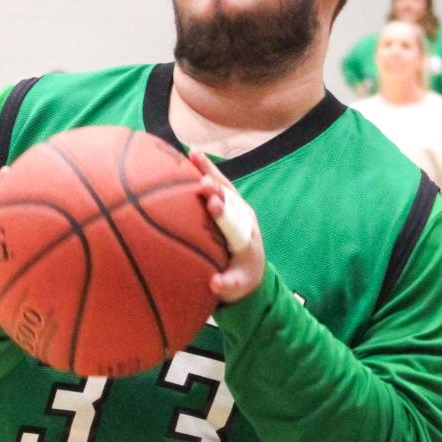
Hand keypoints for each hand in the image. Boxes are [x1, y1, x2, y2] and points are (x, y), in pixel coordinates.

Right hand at [191, 150, 263, 303]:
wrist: (252, 267)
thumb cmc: (241, 278)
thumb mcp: (237, 287)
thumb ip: (228, 286)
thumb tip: (216, 285)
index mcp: (245, 239)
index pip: (233, 224)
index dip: (223, 213)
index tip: (212, 203)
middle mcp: (243, 218)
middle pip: (230, 201)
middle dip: (217, 190)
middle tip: (202, 181)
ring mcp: (237, 207)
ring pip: (224, 186)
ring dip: (209, 171)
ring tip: (193, 155)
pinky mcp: (229, 202)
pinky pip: (218, 184)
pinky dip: (205, 169)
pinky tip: (190, 155)